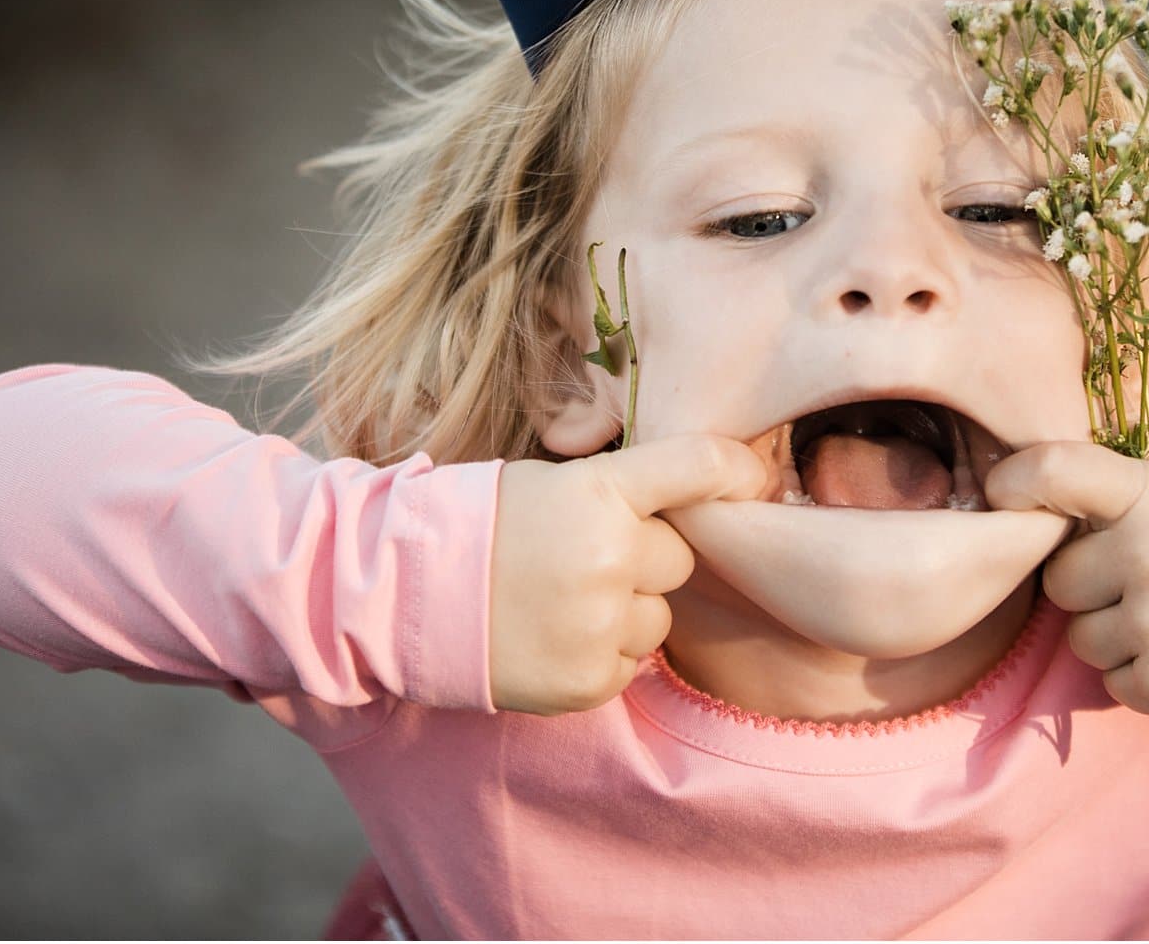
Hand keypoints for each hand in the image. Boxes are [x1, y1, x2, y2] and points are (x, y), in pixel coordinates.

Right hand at [488, 416, 770, 715]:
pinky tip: (551, 636)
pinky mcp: (586, 681)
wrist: (397, 594)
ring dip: (626, 612)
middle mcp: (610, 556)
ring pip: (659, 618)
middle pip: (679, 557)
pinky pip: (628, 664)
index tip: (751, 478)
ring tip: (561, 603)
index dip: (734, 470)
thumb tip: (700, 487)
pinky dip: (600, 655)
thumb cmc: (475, 524)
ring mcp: (599, 624)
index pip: (697, 466)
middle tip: (588, 558)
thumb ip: (620, 490)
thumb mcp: (548, 483)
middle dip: (646, 560)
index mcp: (599, 492)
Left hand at [984, 439, 1148, 717]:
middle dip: (1088, 580)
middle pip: (1059, 578)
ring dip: (1112, 631)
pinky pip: (1113, 682)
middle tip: (1137, 573)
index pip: (1054, 472)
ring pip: (1081, 637)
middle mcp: (1148, 555)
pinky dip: (1139, 672)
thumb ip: (1112, 484)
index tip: (1006, 492)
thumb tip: (1025, 482)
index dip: (1016, 482)